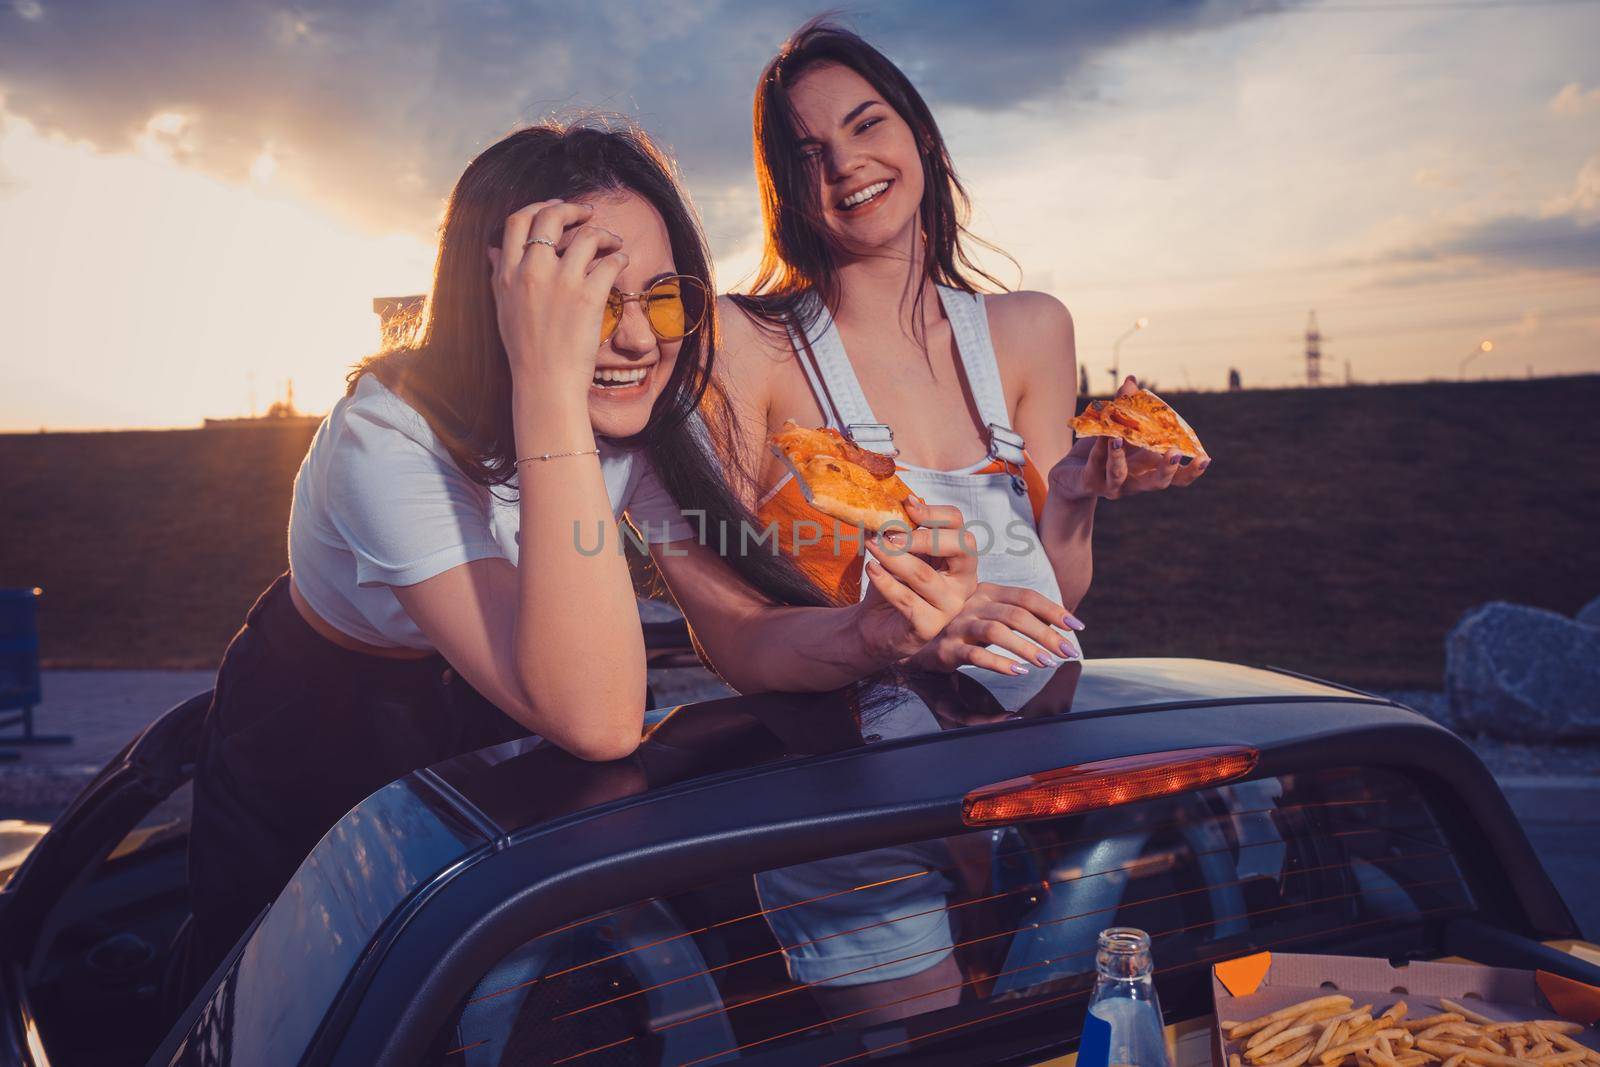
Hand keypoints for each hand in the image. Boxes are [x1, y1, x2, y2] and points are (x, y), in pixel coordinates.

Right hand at [486, 200, 627, 400]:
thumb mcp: (503, 309)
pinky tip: (622, 262)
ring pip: (587, 234)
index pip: (518, 221)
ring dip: (604, 233)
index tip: (557, 208)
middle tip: (589, 213)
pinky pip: (610, 261)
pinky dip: (620, 256)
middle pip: (551, 217)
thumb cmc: (526, 351)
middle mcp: (531, 271)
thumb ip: (498, 275)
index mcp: (508, 273)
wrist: (545, 383)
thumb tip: (492, 249)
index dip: (540, 207)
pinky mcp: (588, 296)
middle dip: (573, 208)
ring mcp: (561, 282)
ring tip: (613, 242)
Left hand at [854, 501, 979, 662]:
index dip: (935, 512)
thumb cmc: (892, 581)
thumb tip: (907, 500)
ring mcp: (950, 606)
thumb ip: (905, 529)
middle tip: (890, 534)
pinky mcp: (930, 627)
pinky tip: (870, 569)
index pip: (960, 526)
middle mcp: (964, 581)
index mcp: (960, 558)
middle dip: (923, 536)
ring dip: (893, 557)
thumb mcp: (901, 551)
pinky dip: (885, 582)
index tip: (907, 505)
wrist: (874, 623)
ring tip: (871, 545)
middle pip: (961, 546)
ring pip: (925, 575)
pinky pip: (907, 601)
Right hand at [906, 582, 1082, 675]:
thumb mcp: (989, 613)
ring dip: (1027, 648)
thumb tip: (1058, 623)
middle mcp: (974, 604)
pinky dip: (1000, 663)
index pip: (1026, 597)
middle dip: (1047, 634)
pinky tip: (1018, 672)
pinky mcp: (947, 647)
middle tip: (1068, 651)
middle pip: (1016, 614)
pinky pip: (976, 655)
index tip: (1076, 626)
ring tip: (1048, 663)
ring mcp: (960, 624)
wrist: (916, 638)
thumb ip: (1018, 614)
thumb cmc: (960, 625)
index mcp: (988, 592)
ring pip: (997, 632)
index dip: (1054, 610)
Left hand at [1050, 375, 1209, 500]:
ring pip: (1119, 475)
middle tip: (1173, 453)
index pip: (1177, 477)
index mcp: (1148, 470)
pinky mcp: (1090, 483)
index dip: (1191, 471)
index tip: (1206, 458)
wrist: (1071, 474)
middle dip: (1166, 470)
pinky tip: (1101, 433)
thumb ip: (1127, 408)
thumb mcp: (1119, 429)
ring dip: (1119, 458)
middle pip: (1156, 483)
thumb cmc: (1102, 452)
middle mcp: (1134, 482)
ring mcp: (1111, 485)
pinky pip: (1095, 463)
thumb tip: (1131, 380)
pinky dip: (1098, 447)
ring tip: (1118, 437)